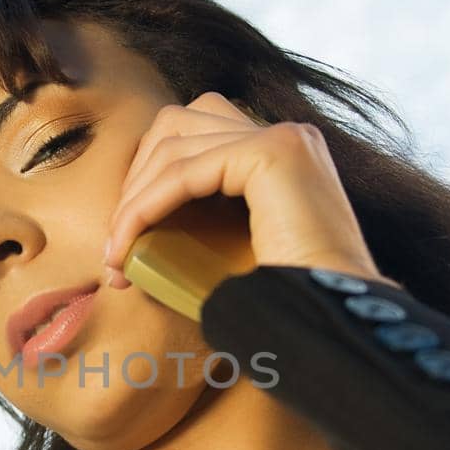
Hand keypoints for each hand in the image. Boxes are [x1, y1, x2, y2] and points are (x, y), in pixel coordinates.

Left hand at [102, 92, 400, 290]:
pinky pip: (183, 171)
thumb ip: (200, 221)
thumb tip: (130, 224)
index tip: (123, 241)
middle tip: (116, 243)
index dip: (147, 179)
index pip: (192, 135)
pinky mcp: (273, 154)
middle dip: (135, 178)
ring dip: (133, 200)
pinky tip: (129, 245)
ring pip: (173, 144)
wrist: (334, 326)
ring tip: (118, 254)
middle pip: (177, 123)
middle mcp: (287, 136)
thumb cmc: (284, 306)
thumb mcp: (232, 251)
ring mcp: (283, 139)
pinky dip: (146, 206)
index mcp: (283, 154)